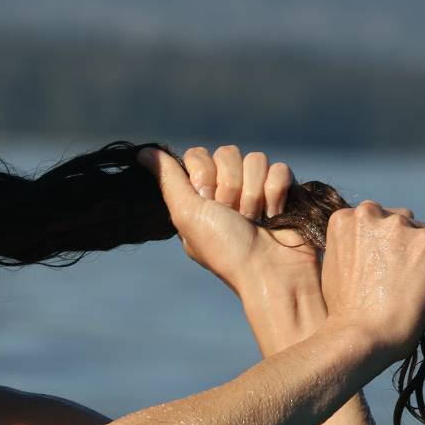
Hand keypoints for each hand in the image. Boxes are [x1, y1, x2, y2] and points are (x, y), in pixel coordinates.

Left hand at [136, 143, 320, 296]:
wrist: (270, 271)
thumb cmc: (225, 249)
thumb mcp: (187, 214)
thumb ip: (168, 179)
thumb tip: (142, 153)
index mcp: (200, 195)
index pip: (198, 155)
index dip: (204, 175)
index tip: (208, 202)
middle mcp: (226, 190)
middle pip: (227, 153)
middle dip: (231, 187)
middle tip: (234, 216)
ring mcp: (256, 189)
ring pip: (256, 159)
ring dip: (254, 194)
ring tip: (254, 220)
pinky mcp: (282, 191)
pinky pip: (279, 169)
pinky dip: (276, 194)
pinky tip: (274, 215)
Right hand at [321, 201, 424, 363]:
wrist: (362, 333)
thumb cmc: (344, 309)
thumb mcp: (333, 267)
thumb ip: (352, 246)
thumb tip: (371, 246)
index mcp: (342, 219)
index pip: (371, 219)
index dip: (378, 243)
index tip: (381, 263)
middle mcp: (370, 213)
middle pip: (397, 221)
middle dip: (400, 243)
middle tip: (397, 275)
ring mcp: (399, 225)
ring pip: (421, 234)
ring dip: (420, 255)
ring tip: (412, 285)